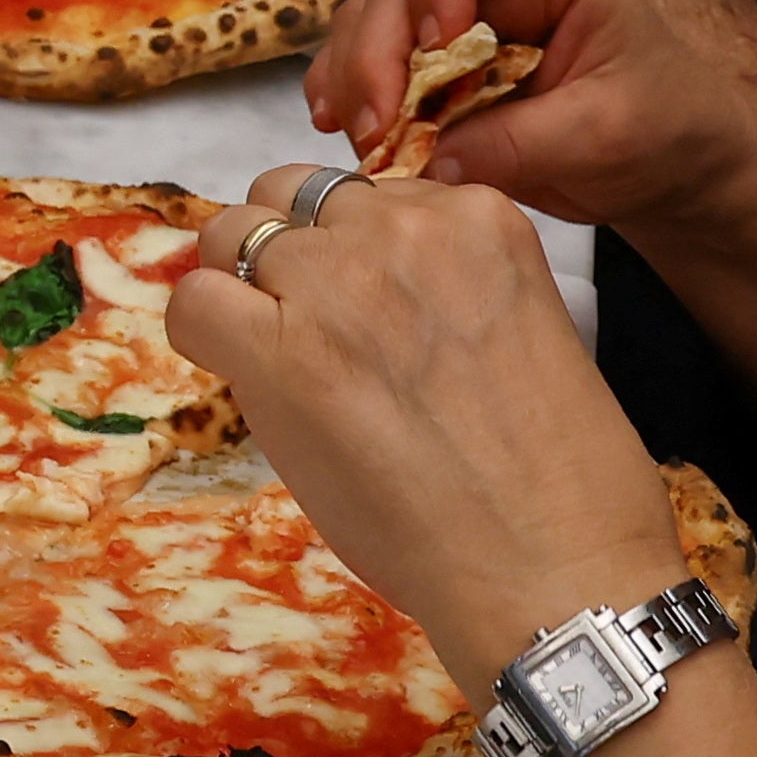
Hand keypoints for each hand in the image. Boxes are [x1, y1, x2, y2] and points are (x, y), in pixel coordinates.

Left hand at [165, 174, 678, 684]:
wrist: (549, 565)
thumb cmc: (559, 483)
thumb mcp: (527, 328)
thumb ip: (447, 286)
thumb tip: (366, 295)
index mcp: (479, 216)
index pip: (373, 191)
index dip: (353, 249)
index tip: (366, 307)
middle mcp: (404, 228)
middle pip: (296, 196)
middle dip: (290, 252)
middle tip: (307, 326)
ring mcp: (337, 283)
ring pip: (236, 233)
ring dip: (242, 284)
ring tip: (273, 353)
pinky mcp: (280, 350)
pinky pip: (197, 302)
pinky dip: (203, 333)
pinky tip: (238, 375)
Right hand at [311, 0, 756, 231]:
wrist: (678, 175)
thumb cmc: (668, 131)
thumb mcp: (607, 134)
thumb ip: (521, 142)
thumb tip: (430, 158)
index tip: (439, 46)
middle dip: (376, 49)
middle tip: (374, 124)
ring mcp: (461, 35)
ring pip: (374, 22)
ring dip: (352, 74)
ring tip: (358, 137)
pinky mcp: (441, 84)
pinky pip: (373, 70)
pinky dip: (349, 95)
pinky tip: (338, 132)